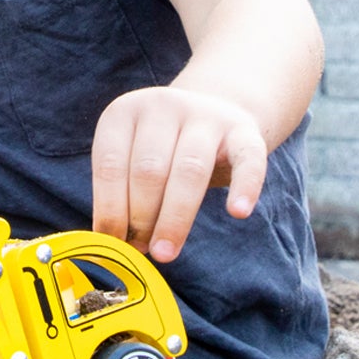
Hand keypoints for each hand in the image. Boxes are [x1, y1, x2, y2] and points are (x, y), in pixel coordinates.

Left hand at [90, 87, 267, 261]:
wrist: (210, 111)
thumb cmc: (161, 150)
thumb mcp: (131, 158)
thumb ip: (121, 194)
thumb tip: (112, 244)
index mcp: (124, 113)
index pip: (110, 164)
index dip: (110, 208)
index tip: (112, 243)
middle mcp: (163, 106)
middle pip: (149, 170)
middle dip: (142, 218)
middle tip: (142, 251)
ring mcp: (205, 115)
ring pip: (189, 170)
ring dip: (175, 218)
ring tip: (165, 252)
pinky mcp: (243, 130)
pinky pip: (248, 160)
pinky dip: (245, 186)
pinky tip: (238, 212)